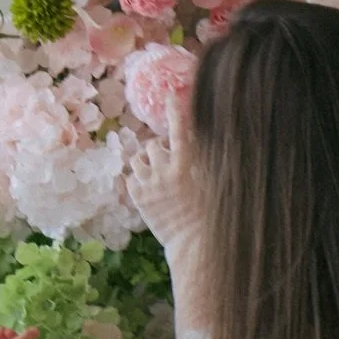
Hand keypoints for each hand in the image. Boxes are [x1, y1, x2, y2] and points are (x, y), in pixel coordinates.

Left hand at [129, 96, 201, 245]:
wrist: (191, 243)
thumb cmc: (206, 213)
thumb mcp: (209, 183)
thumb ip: (200, 161)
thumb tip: (194, 141)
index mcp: (186, 167)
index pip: (179, 132)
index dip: (175, 112)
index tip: (170, 96)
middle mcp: (164, 172)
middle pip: (153, 145)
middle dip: (159, 150)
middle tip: (168, 162)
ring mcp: (148, 185)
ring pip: (137, 160)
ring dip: (145, 162)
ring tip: (156, 174)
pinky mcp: (137, 198)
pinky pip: (130, 177)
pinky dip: (137, 177)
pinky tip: (148, 187)